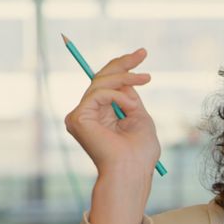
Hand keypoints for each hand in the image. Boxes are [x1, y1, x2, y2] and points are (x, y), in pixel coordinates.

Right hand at [64, 48, 158, 175]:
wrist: (132, 171)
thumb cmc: (140, 152)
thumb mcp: (139, 117)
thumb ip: (129, 98)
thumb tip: (125, 78)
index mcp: (101, 115)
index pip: (107, 85)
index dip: (123, 67)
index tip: (142, 53)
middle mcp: (87, 114)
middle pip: (100, 78)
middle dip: (122, 63)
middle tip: (143, 53)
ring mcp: (80, 116)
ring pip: (100, 82)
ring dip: (126, 78)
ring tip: (145, 80)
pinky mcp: (78, 118)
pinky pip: (98, 93)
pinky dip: (118, 95)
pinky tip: (129, 105)